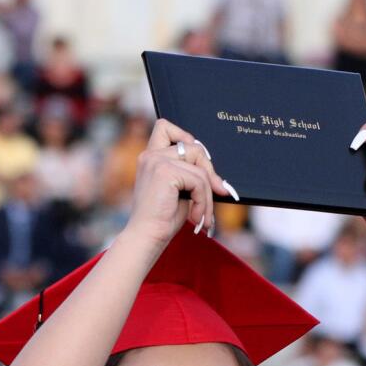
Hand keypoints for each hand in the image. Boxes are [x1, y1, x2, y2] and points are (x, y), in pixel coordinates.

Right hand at [125, 118, 235, 247]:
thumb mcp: (180, 192)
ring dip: (208, 195)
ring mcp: (156, 161)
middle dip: (209, 173)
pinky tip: (196, 217)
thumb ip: (191, 175)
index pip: (165, 127)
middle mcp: (151, 155)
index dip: (186, 138)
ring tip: (203, 216)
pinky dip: (203, 201)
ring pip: (200, 168)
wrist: (147, 237)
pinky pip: (198, 181)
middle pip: (194, 148)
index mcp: (150, 157)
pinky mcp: (164, 172)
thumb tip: (219, 179)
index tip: (197, 164)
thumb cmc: (162, 219)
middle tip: (217, 194)